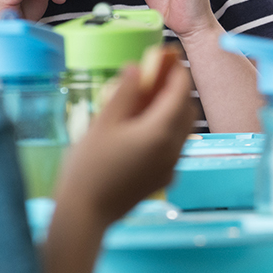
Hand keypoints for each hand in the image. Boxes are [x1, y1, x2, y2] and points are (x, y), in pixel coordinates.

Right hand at [52, 52, 195, 224]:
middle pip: (187, 110)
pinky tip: (145, 128)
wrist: (85, 214)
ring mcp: (171, 166)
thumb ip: (124, 93)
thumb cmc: (88, 168)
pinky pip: (175, 147)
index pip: (180, 92)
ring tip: (150, 99)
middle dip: (177, 90)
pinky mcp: (164, 178)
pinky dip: (168, 130)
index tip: (169, 58)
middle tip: (159, 76)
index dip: (176, 71)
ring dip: (174, 110)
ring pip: (183, 129)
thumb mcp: (102, 123)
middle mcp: (173, 149)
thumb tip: (137, 68)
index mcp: (161, 131)